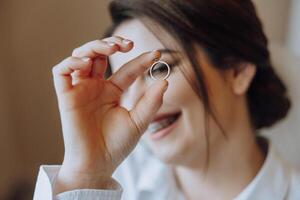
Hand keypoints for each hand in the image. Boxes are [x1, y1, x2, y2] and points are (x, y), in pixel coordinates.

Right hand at [52, 36, 167, 192]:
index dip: (140, 60)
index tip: (156, 54)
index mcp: (113, 92)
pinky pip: (61, 72)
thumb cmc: (117, 145)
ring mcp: (81, 90)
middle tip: (128, 44)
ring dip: (94, 47)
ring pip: (81, 56)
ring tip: (111, 49)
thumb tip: (165, 81)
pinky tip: (86, 63)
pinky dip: (71, 62)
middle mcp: (96, 87)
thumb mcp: (138, 122)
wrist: (97, 165)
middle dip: (112, 43)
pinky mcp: (65, 96)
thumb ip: (151, 102)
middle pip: (100, 55)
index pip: (127, 70)